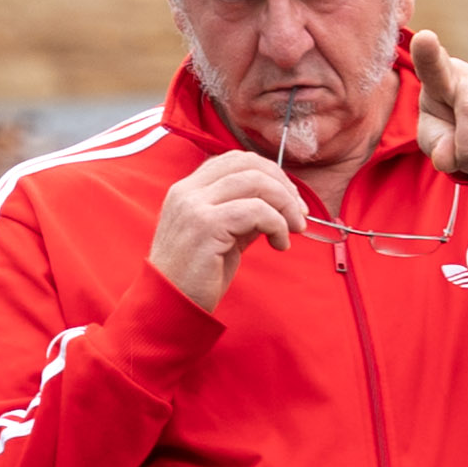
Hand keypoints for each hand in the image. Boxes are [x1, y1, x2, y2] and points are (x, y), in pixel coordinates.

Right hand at [151, 150, 309, 315]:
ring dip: (285, 204)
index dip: (269, 173)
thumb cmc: (195, 277)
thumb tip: (278, 203)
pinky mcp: (205, 226)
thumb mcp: (221, 236)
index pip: (235, 159)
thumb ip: (243, 214)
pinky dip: (277, 224)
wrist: (169, 307)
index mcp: (188, 189)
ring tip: (292, 230)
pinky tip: (280, 243)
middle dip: (282, 185)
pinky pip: (256, 211)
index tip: (289, 198)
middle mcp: (187, 191)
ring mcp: (194, 206)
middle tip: (298, 213)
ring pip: (255, 182)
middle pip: (248, 164)